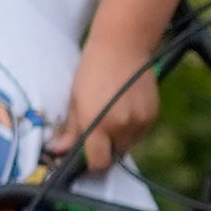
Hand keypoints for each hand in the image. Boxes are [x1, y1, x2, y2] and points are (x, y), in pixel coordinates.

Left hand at [60, 53, 163, 174]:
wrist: (122, 46)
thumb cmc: (93, 70)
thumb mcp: (75, 100)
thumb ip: (70, 130)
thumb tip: (58, 151)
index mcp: (97, 124)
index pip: (98, 163)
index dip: (91, 164)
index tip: (85, 156)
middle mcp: (120, 126)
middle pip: (114, 155)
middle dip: (105, 149)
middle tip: (98, 131)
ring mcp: (139, 121)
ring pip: (128, 145)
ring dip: (119, 139)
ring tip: (112, 116)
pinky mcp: (152, 114)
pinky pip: (140, 132)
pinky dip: (132, 128)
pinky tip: (124, 109)